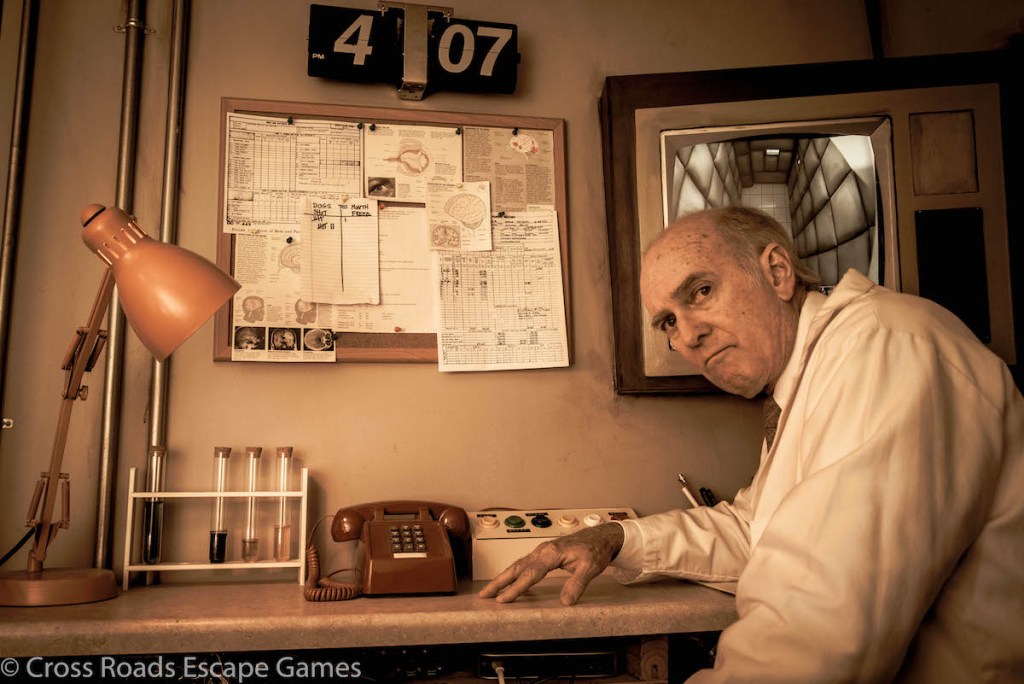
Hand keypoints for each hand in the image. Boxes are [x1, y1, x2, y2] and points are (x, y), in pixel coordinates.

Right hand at [478, 523, 623, 604]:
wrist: (600, 536)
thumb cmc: (594, 549)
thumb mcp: (591, 568)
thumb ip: (577, 584)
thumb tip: (566, 601)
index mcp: (551, 553)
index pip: (530, 574)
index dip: (515, 588)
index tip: (503, 599)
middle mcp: (542, 551)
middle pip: (516, 567)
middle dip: (499, 582)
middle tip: (484, 595)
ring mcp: (541, 551)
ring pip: (518, 565)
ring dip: (503, 578)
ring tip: (490, 591)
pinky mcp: (544, 554)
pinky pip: (524, 564)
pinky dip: (513, 573)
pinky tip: (509, 581)